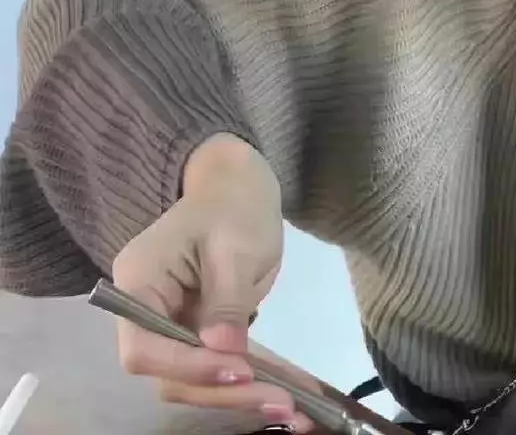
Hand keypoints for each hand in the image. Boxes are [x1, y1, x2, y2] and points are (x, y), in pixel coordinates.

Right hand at [111, 135, 310, 430]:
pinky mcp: (198, 332)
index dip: (188, 369)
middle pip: (170, 374)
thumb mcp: (235, 245)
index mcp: (137, 283)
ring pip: (195, 380)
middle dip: (224, 393)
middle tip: (281, 405)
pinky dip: (251, 382)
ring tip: (295, 412)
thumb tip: (224, 352)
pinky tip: (289, 397)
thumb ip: (226, 299)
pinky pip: (218, 366)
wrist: (240, 185)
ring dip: (241, 398)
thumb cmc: (234, 204)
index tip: (240, 371)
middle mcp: (145, 312)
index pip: (145, 348)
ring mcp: (171, 325)